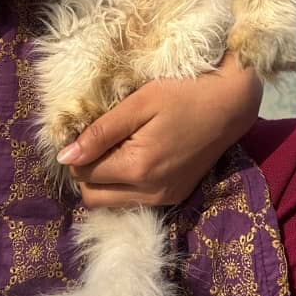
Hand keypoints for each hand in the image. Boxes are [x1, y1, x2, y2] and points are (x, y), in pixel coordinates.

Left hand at [56, 54, 262, 207]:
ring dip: (105, 180)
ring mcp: (165, 198)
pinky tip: (136, 155)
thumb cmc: (184, 92)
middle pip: (93, 197)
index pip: (83, 173)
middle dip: (87, 171)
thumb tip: (64, 156)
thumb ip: (101, 132)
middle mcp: (151, 192)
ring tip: (117, 147)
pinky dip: (125, 184)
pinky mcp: (176, 195)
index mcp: (139, 168)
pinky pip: (134, 200)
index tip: (86, 129)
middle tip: (98, 140)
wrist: (232, 102)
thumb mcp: (140, 104)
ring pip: (111, 203)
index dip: (77, 151)